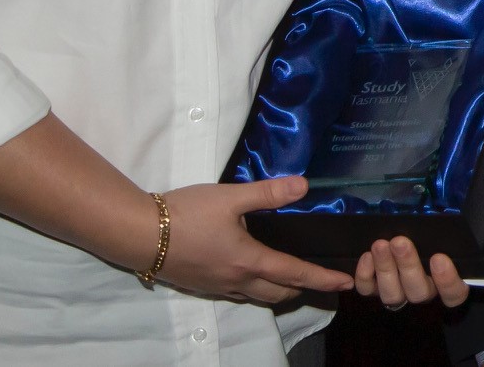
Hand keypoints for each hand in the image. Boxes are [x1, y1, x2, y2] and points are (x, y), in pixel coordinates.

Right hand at [156, 176, 355, 304]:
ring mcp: (216, 286)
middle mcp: (236, 281)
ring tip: (293, 277)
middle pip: (279, 293)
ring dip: (279, 290)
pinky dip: (255, 288)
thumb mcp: (230, 197)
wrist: (137, 235)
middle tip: (322, 278)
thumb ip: (267, 193)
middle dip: (304, 288)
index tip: (346, 283)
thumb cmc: (185, 214)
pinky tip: (252, 273)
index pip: (295, 274)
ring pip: (258, 296)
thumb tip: (304, 186)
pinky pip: (237, 294)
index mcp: (249, 261)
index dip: (323, 279)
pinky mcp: (200, 285)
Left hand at [353, 236, 468, 308]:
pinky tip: (367, 256)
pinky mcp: (375, 290)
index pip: (454, 294)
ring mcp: (399, 294)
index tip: (439, 258)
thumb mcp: (444, 232)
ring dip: (385, 269)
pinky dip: (365, 276)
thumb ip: (449, 230)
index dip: (447, 280)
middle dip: (408, 266)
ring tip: (380, 245)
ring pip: (393, 294)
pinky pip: (368, 290)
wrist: (399, 236)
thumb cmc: (431, 233)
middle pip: (419, 292)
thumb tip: (466, 208)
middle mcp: (423, 291)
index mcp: (445, 282)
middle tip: (400, 242)